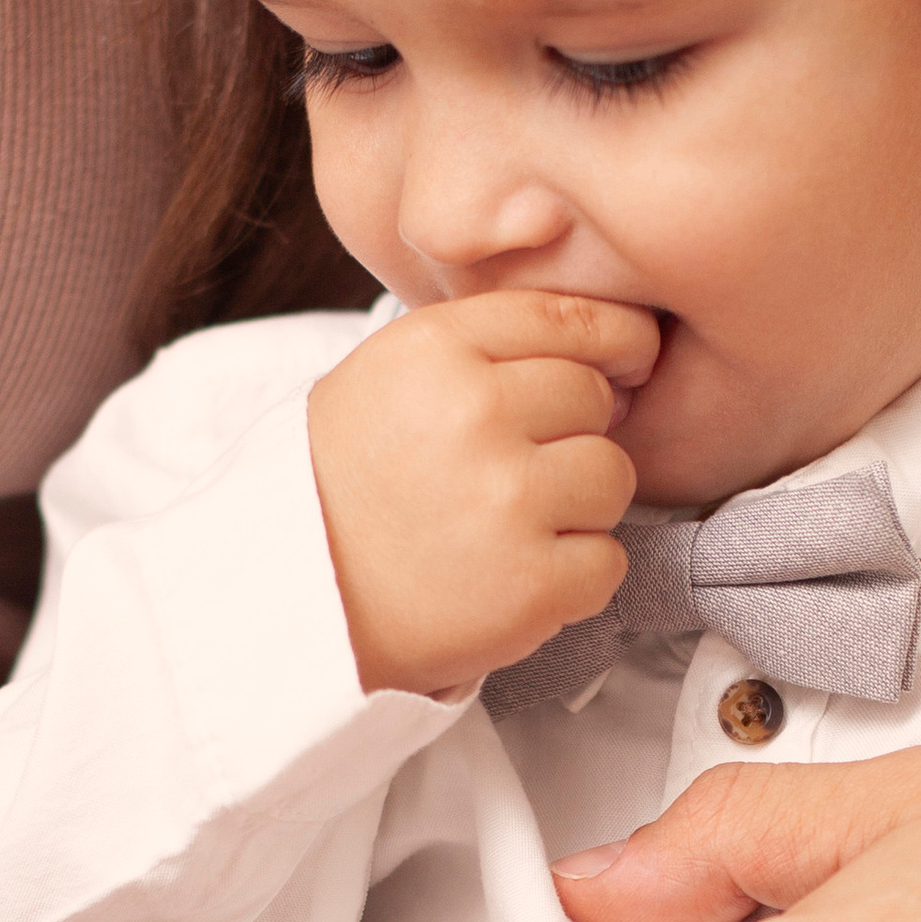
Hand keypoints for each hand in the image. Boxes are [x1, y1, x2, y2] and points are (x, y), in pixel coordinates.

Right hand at [308, 291, 657, 695]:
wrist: (294, 602)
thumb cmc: (350, 483)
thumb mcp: (390, 376)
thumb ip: (488, 344)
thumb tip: (618, 354)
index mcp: (437, 348)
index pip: (571, 318)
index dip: (616, 340)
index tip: (626, 364)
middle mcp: (473, 413)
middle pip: (594, 397)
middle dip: (572, 433)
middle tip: (513, 472)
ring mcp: (506, 501)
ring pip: (613, 478)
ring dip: (580, 507)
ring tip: (511, 526)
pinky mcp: (531, 584)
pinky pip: (608, 562)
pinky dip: (574, 578)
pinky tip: (514, 576)